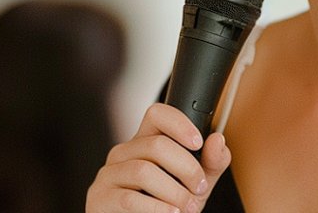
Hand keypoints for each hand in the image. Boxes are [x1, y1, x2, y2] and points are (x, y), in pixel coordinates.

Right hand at [87, 103, 231, 212]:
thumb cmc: (166, 207)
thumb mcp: (194, 185)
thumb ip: (210, 164)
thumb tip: (217, 140)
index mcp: (143, 142)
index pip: (156, 114)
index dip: (179, 123)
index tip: (198, 142)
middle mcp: (123, 153)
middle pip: (155, 145)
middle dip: (186, 168)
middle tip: (199, 189)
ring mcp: (109, 174)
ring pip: (143, 172)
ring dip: (174, 192)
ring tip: (187, 208)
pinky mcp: (100, 198)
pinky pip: (129, 199)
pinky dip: (156, 208)